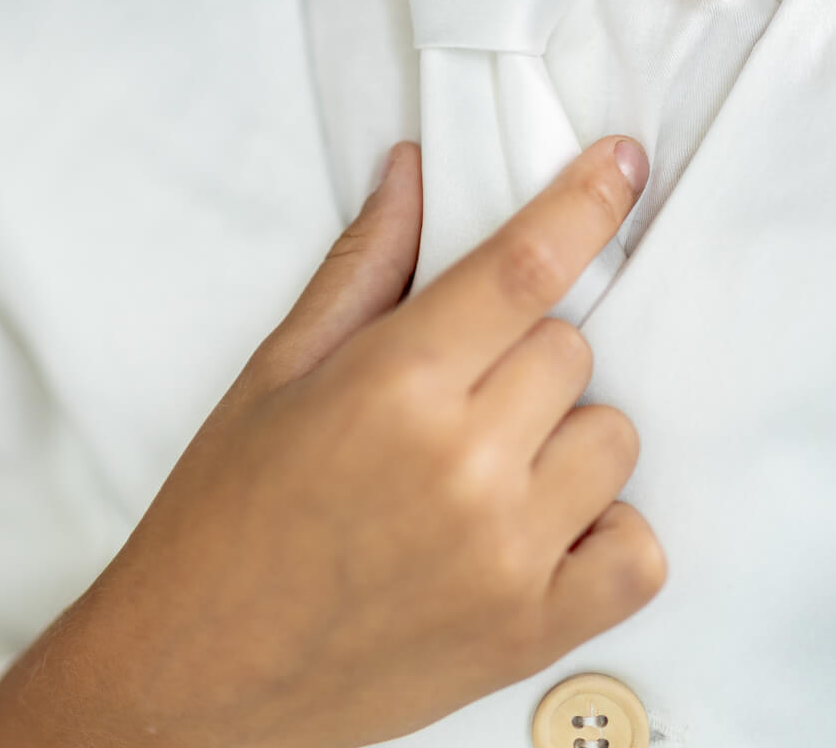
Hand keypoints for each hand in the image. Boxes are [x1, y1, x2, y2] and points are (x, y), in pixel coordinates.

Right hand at [0, 136, 664, 747]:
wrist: (196, 672)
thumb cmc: (226, 516)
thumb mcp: (277, 373)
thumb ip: (364, 266)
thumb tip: (411, 175)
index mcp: (393, 386)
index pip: (523, 266)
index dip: (585, 201)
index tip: (622, 164)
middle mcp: (463, 466)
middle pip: (570, 346)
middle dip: (523, 351)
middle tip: (458, 390)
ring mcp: (508, 556)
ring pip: (612, 435)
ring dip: (562, 435)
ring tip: (487, 465)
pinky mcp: (533, 632)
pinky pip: (639, 549)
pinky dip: (602, 530)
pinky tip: (537, 529)